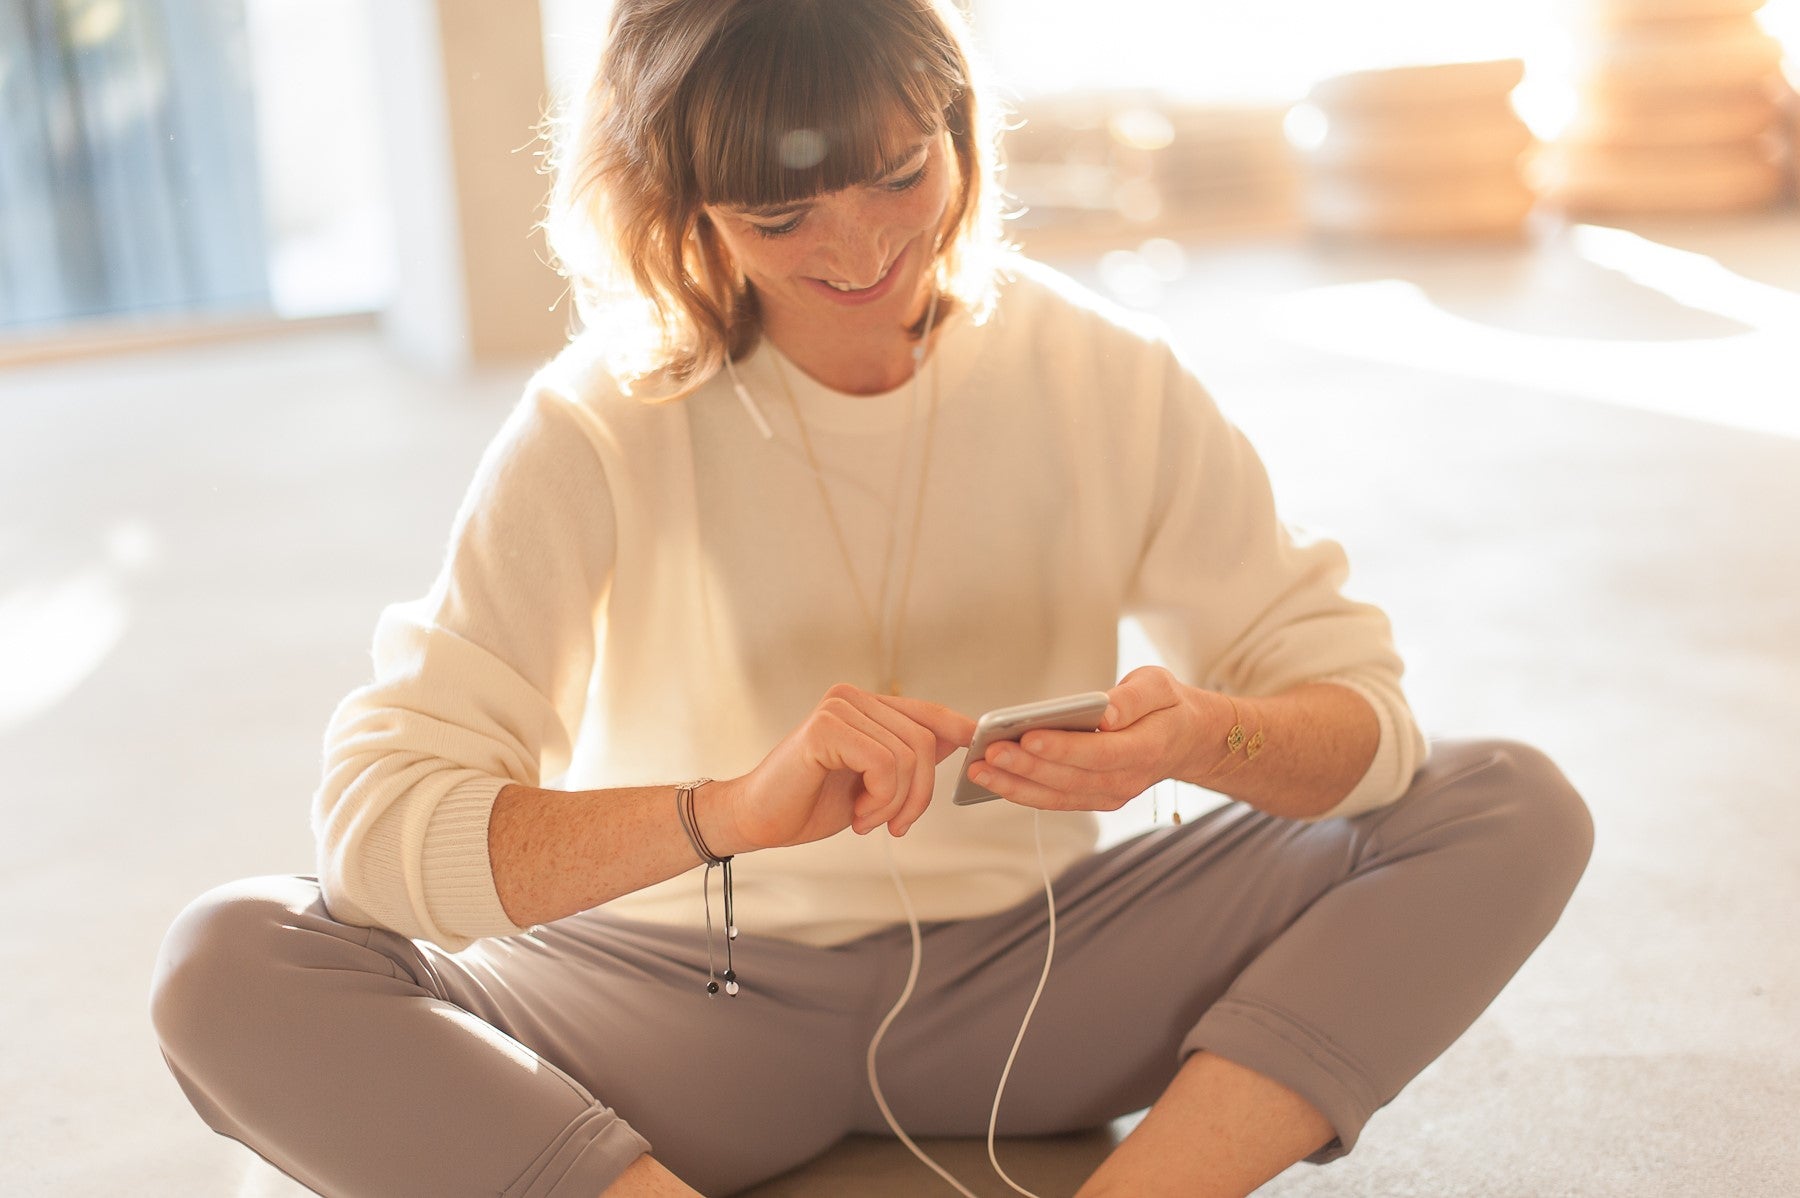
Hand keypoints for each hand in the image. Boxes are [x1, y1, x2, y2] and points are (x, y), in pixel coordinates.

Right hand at [722, 684, 975, 850]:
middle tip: (896, 825)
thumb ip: (907, 756)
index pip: (926, 712)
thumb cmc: (811, 802)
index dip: (956, 729)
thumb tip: (958, 737)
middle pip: (923, 740)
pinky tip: (857, 815)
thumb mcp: (872, 780)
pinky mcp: (825, 728)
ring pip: (907, 755)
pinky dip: (879, 800)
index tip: (977, 745)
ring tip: (867, 821)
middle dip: (919, 793)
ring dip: (895, 803)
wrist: (757, 819)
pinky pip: (883, 764)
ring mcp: (838, 708)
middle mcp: (851, 697)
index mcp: (864, 705)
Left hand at [965, 666, 1205, 811]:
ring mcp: (1110, 795)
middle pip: (1071, 777)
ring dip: (1016, 784)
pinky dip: (1023, 792)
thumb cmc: (1167, 706)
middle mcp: (1127, 780)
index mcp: (1146, 749)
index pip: (1100, 752)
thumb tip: (1103, 713)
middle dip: (1027, 765)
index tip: (1028, 735)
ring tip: (979, 768)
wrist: (1186, 739)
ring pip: (1058, 795)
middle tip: (989, 751)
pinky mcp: (1095, 798)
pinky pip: (1055, 800)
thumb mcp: (1159, 686)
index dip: (1063, 747)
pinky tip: (993, 779)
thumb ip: (1133, 699)